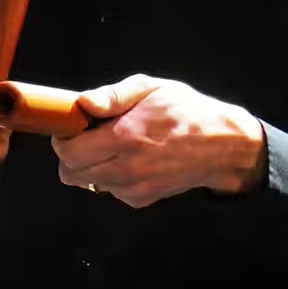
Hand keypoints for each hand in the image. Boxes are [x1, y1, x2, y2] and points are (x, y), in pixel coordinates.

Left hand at [51, 76, 265, 207]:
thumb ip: (114, 95)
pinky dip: (111, 178)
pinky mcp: (141, 199)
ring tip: (114, 148)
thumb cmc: (187, 112)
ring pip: (88, 183)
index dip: (64, 139)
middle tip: (89, 138)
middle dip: (72, 155)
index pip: (68, 151)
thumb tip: (82, 103)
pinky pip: (109, 191)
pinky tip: (130, 161)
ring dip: (91, 167)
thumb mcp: (153, 89)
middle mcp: (126, 167)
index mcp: (125, 136)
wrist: (223, 146)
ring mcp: (133, 187)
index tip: (74, 128)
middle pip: (70, 173)